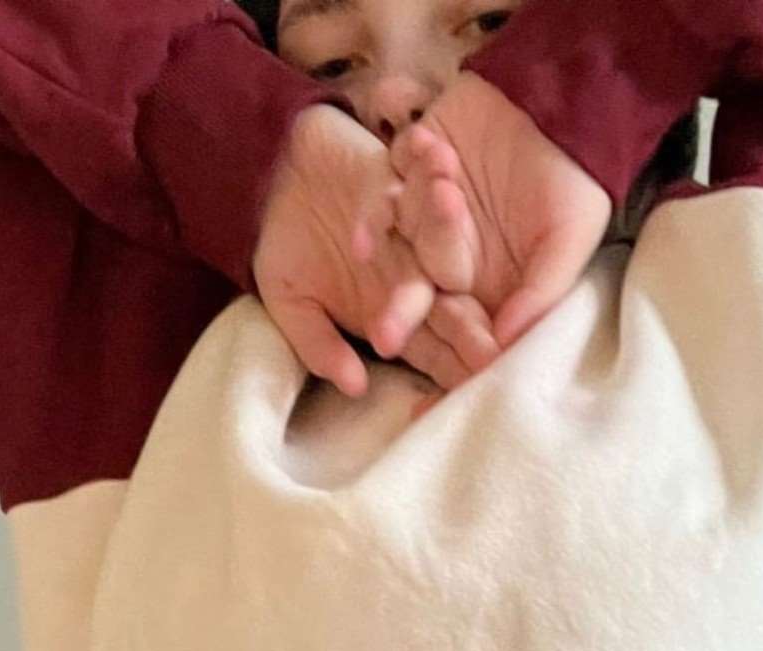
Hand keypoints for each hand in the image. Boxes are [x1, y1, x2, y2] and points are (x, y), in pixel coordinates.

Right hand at [252, 103, 498, 395]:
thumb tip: (354, 387)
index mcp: (399, 316)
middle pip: (452, 302)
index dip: (451, 369)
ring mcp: (416, 227)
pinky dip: (423, 160)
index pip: (434, 351)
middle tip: (488, 345)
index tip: (470, 389)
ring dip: (446, 222)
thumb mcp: (290, 304)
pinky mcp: (406, 175)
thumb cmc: (287, 249)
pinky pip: (418, 168)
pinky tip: (433, 150)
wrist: (273, 181)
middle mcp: (418, 275)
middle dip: (468, 321)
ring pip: (441, 233)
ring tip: (449, 208)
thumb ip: (318, 344)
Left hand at [354, 72, 613, 353]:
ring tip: (446, 162)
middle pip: (417, 285)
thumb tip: (505, 347)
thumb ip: (540, 294)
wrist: (561, 103)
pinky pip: (391, 169)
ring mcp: (423, 211)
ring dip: (418, 198)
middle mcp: (450, 256)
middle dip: (409, 291)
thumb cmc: (575, 181)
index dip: (450, 337)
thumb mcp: (571, 241)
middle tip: (404, 292)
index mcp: (484, 285)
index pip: (458, 323)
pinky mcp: (409, 165)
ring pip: (402, 222)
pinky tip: (426, 141)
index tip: (440, 353)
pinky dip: (404, 160)